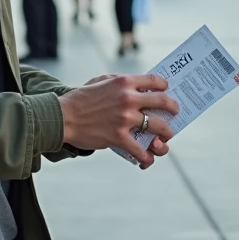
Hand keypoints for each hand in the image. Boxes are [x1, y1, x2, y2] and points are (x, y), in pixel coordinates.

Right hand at [59, 75, 179, 166]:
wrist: (63, 117)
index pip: (154, 81)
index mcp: (124, 82)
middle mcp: (128, 98)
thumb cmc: (80, 99)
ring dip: (166, 134)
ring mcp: (125, 119)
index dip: (164, 86)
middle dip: (173, 109)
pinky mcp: (119, 137)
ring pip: (158, 127)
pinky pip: (141, 150)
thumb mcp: (99, 81)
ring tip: (165, 138)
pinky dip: (147, 157)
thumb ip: (118, 81)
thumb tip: (135, 85)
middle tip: (175, 112)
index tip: (166, 90)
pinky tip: (147, 159)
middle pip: (163, 103)